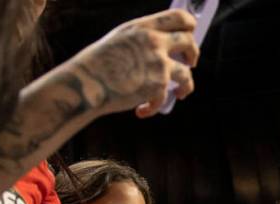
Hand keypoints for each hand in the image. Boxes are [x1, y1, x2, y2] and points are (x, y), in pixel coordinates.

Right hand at [71, 9, 199, 118]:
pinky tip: (142, 109)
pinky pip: (167, 97)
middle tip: (189, 63)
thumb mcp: (121, 39)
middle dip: (193, 55)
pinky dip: (154, 106)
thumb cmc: (99, 63)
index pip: (179, 17)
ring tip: (180, 93)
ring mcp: (158, 64)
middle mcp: (154, 42)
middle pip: (190, 43)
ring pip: (187, 75)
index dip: (190, 26)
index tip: (191, 34)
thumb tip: (165, 47)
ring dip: (186, 86)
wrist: (86, 83)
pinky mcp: (158, 86)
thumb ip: (143, 39)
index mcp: (143, 27)